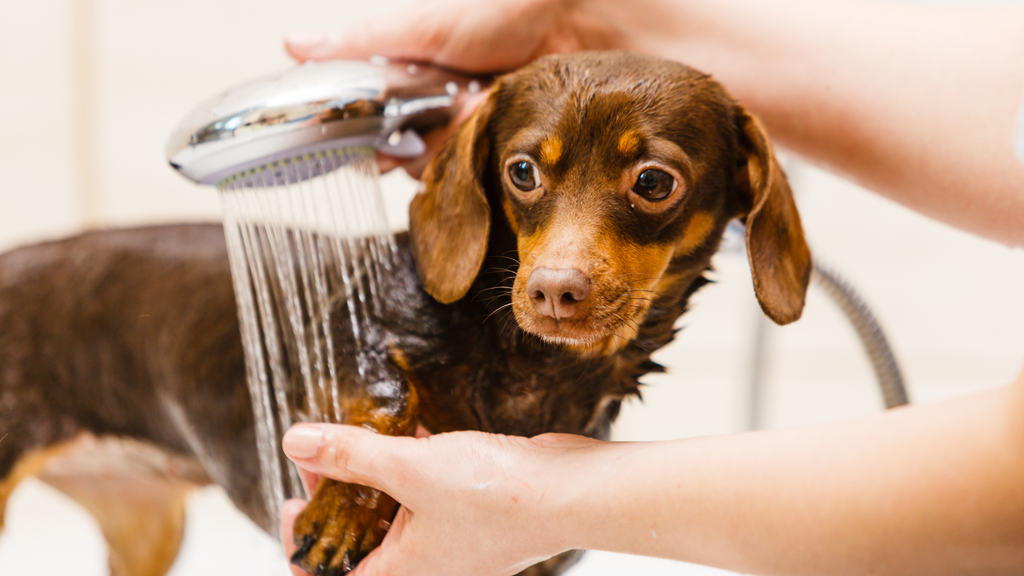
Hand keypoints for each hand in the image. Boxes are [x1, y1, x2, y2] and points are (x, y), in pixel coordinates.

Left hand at [278, 423, 601, 575]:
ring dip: (375, 480)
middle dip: (336, 501)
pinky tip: (416, 435)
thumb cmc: (498, 496)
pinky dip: (412, 470)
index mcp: (403, 573)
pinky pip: (426, 498)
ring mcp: (450, 540)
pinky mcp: (471, 515)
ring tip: (366, 441)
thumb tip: (295, 442)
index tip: (297, 503)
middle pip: (358, 541)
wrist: (571, 491)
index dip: (303, 546)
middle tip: (327, 459)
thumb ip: (351, 455)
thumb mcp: (410, 468)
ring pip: (393, 515)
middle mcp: (425, 564)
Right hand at [283, 0, 625, 176]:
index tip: (360, 148)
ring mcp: (489, 134)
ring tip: (470, 112)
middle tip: (421, 136)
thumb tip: (293, 46)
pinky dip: (487, 171)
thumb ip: (363, 44)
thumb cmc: (507, 9)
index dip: (370, 140)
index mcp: (426, 81)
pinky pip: (490, 181)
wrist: (589, 15)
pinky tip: (498, 152)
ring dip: (452, 156)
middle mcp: (454, 110)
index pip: (382, 126)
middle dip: (415, 153)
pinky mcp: (522, 155)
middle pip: (415, 156)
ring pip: (451, 172)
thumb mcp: (427, 27)